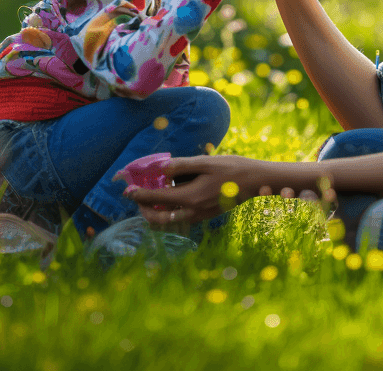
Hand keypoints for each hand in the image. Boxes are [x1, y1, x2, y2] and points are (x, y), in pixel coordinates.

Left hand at [128, 154, 269, 224]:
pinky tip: (172, 197)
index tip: (127, 189)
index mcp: (190, 197)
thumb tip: (160, 169)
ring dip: (156, 211)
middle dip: (144, 208)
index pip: (156, 199)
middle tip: (136, 196)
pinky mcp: (205, 215)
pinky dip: (170, 211)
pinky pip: (180, 218)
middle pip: (159, 217)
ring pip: (169, 220)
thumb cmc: (232, 168)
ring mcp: (200, 215)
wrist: (255, 182)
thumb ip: (181, 166)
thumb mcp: (205, 162)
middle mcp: (193, 211)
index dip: (139, 195)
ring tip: (151, 197)